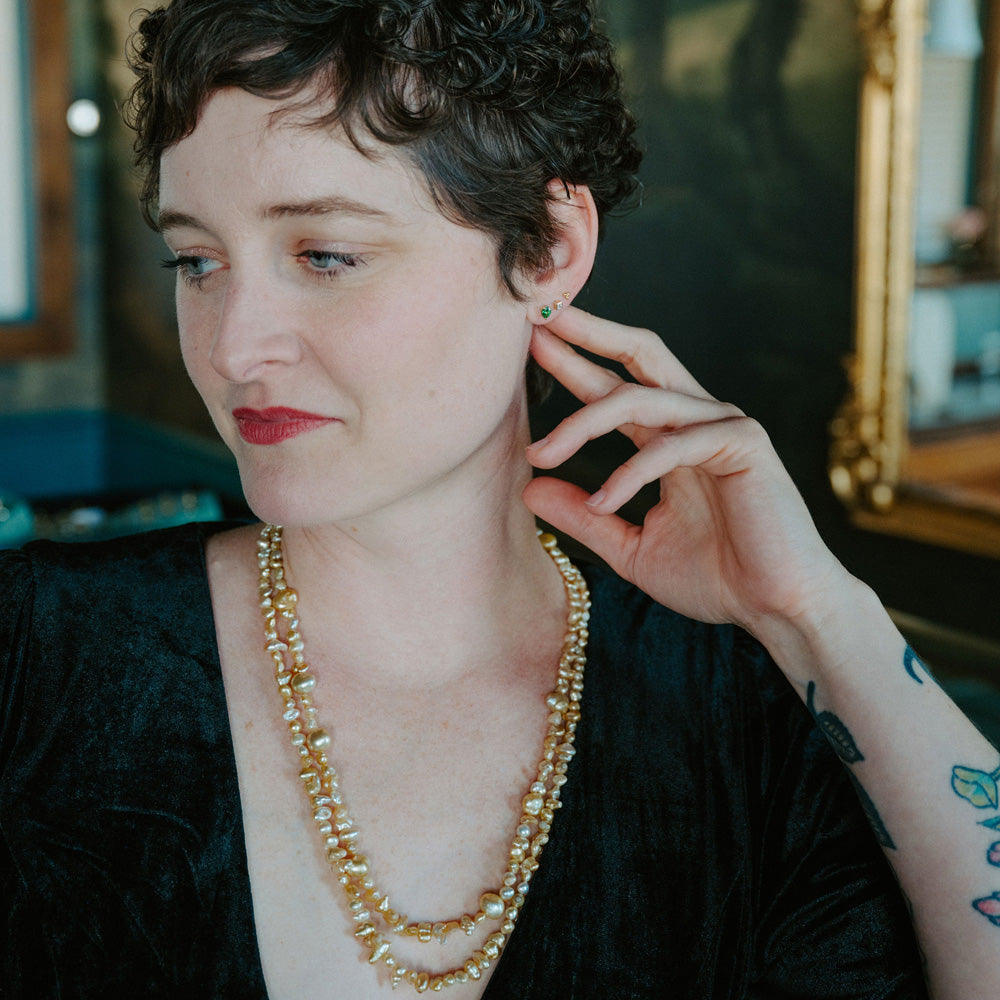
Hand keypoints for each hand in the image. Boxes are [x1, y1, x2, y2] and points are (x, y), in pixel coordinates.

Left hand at [522, 307, 849, 635]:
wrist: (778, 609)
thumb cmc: (715, 577)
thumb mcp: (629, 546)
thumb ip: (583, 516)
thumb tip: (529, 488)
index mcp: (670, 436)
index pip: (616, 385)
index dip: (574, 362)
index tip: (531, 342)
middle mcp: (696, 419)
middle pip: (638, 355)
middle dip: (587, 333)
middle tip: (536, 321)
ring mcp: (723, 425)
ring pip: (641, 399)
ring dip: (583, 423)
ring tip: (539, 454)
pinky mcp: (744, 444)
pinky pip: (672, 446)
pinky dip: (630, 473)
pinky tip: (603, 501)